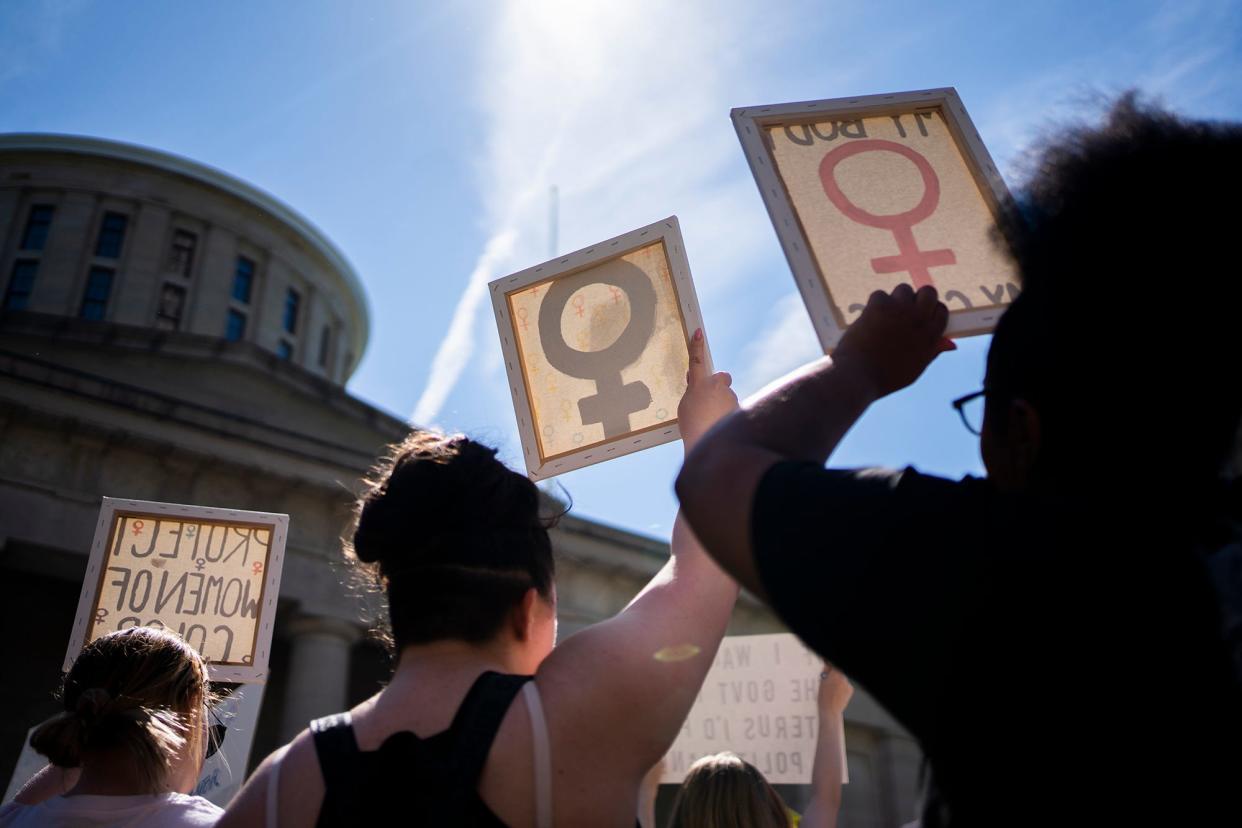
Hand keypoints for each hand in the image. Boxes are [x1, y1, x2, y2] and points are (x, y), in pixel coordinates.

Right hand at [678, 329, 738, 451]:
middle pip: (722, 378)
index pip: (696, 361)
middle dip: (719, 385)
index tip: (698, 332)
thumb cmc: (694, 427)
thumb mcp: (685, 407)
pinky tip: (721, 425)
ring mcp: (730, 396)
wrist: (710, 442)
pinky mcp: (740, 407)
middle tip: (710, 399)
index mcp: (699, 385)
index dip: (696, 346)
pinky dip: (728, 414)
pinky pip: (733, 408)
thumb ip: (692, 393)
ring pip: (728, 396)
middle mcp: (717, 387)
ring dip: (723, 404)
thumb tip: (697, 386)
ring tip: (713, 421)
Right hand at [818, 664, 853, 714]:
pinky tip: (837, 694)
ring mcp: (848, 684)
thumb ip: (826, 674)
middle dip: (834, 675)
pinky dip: (842, 688)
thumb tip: (827, 668)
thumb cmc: (823, 697)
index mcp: (835, 674)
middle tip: (828, 680)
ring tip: (832, 689)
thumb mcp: (821, 683)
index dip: (830, 667)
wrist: (830, 710)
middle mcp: (843, 677)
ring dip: (838, 681)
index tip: (827, 668)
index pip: (833, 667)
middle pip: (838, 673)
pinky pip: (846, 685)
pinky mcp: (850, 690)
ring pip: (842, 679)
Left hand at [832, 284, 953, 399]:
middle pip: (928, 292)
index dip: (931, 311)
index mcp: (930, 336)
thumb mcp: (916, 368)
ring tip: (886, 314)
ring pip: (904, 289)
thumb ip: (933, 352)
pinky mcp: (879, 306)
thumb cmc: (887, 377)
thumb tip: (951, 345)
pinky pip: (880, 295)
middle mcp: (919, 319)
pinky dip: (875, 304)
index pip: (941, 311)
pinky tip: (869, 318)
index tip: (922, 316)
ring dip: (896, 299)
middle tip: (906, 309)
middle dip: (919, 298)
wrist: (859, 374)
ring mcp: (899, 310)